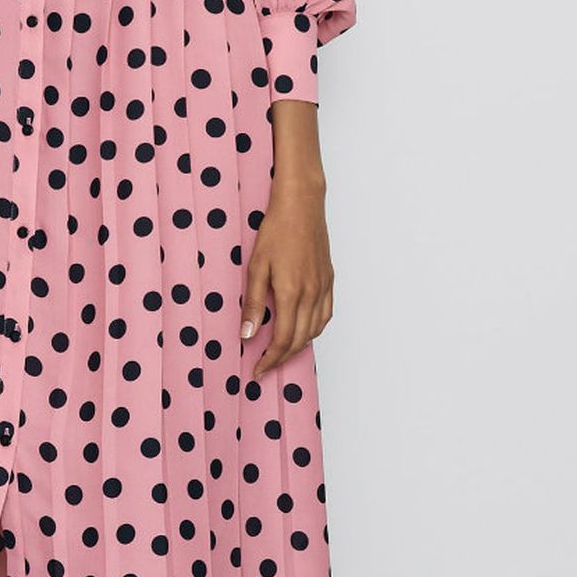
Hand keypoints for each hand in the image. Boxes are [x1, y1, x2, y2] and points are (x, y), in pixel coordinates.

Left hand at [241, 171, 333, 375]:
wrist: (302, 205)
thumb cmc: (276, 230)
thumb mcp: (256, 266)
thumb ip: (253, 303)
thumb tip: (247, 334)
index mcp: (292, 293)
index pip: (282, 340)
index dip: (269, 360)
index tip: (256, 370)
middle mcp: (312, 294)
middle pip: (299, 340)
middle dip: (281, 358)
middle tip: (264, 366)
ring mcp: (323, 287)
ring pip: (315, 330)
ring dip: (298, 345)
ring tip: (279, 351)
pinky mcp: (329, 280)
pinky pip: (326, 315)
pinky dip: (314, 329)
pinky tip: (302, 329)